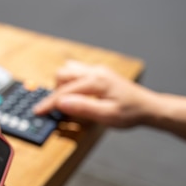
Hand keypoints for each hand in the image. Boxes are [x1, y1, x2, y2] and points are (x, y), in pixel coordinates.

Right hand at [33, 61, 156, 127]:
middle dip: (55, 92)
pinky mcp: (99, 72)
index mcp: (96, 81)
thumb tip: (61, 103)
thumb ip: (83, 108)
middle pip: (62, 74)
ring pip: (68, 70)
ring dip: (62, 85)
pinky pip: (77, 71)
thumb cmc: (130, 113)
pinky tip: (77, 94)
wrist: (148, 107)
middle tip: (59, 109)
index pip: (64, 92)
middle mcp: (95, 71)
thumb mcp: (107, 116)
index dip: (49, 103)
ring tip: (69, 102)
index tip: (37, 112)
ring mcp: (97, 70)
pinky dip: (71, 82)